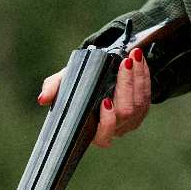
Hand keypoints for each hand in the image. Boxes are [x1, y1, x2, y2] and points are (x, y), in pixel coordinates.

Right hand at [37, 47, 151, 147]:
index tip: (105, 99)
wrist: (100, 75)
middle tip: (123, 62)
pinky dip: (144, 75)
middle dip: (126, 86)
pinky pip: (147, 94)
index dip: (107, 120)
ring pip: (139, 102)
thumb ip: (53, 89)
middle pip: (125, 112)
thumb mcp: (65, 83)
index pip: (104, 134)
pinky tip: (139, 60)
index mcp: (93, 130)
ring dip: (137, 77)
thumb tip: (43, 99)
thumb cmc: (80, 85)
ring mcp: (131, 121)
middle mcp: (115, 129)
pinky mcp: (143, 110)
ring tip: (133, 55)